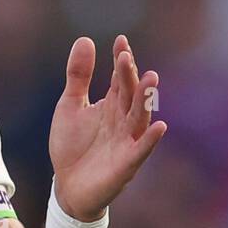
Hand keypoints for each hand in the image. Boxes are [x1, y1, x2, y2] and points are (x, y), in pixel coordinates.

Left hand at [48, 34, 166, 220]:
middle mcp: (123, 120)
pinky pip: (141, 150)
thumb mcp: (70, 106)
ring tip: (150, 79)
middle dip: (129, 76)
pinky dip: (150, 139)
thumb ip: (78, 76)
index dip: (121, 60)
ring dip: (146, 100)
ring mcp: (126, 142)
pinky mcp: (126, 165)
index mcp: (111, 105)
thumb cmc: (72, 146)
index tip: (120, 40)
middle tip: (126, 56)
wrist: (67, 187)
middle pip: (129, 94)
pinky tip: (160, 125)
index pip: (119, 79)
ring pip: (139, 118)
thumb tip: (85, 39)